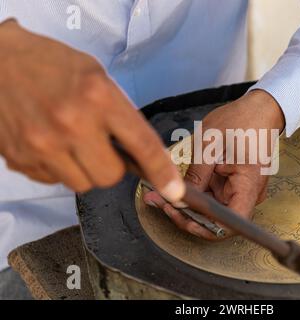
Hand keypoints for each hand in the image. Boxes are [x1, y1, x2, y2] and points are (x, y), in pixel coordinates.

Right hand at [0, 19, 183, 200]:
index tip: (174, 191)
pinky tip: (52, 144)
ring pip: (83, 184)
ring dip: (86, 169)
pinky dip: (61, 169)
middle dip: (113, 166)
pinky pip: (56, 181)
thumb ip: (121, 114)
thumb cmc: (53, 65)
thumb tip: (140, 155)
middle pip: (111, 177)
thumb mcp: (97, 77)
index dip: (161, 171)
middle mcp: (71, 123)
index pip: (141, 144)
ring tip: (73, 142)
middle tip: (101, 145)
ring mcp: (43, 145)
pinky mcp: (21, 159)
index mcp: (98, 97)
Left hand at [144, 89, 284, 239]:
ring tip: (159, 194)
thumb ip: (195, 176)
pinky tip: (175, 186)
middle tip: (160, 201)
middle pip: (218, 220)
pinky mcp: (235, 185)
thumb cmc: (241, 121)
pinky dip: (195, 194)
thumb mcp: (210, 145)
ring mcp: (242, 191)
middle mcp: (249, 194)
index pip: (229, 225)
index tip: (181, 216)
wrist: (260, 110)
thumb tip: (179, 199)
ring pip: (213, 209)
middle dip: (187, 215)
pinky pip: (214, 197)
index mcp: (248, 185)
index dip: (204, 227)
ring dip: (188, 205)